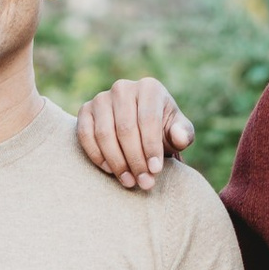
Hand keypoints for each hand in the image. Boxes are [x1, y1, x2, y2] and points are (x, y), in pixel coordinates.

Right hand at [73, 76, 191, 192]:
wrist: (139, 126)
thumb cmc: (162, 129)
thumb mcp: (178, 131)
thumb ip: (183, 134)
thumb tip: (178, 136)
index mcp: (149, 88)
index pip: (148, 119)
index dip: (151, 147)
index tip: (155, 171)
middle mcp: (123, 88)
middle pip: (126, 129)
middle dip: (135, 160)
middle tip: (144, 182)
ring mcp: (101, 98)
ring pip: (104, 134)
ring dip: (117, 162)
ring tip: (129, 181)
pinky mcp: (85, 110)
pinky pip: (85, 135)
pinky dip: (97, 156)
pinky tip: (111, 170)